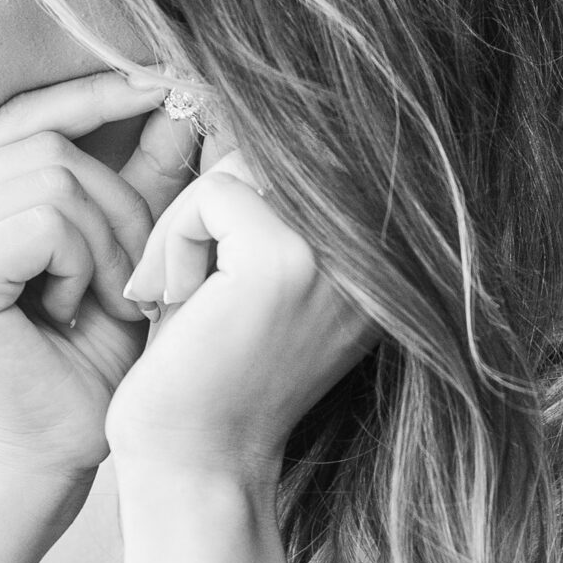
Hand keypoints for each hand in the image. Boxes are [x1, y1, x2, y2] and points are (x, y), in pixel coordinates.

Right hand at [0, 71, 201, 483]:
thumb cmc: (87, 352)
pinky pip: (45, 221)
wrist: (56, 451)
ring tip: (100, 297)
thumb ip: (139, 168)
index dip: (96, 98)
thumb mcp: (119, 242)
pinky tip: (69, 311)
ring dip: (106, 242)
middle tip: (133, 272)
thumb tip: (179, 85)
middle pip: (44, 141)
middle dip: (116, 201)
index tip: (169, 88)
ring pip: (53, 178)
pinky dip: (82, 265)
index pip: (21, 113)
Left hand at [107, 145, 377, 486]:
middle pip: (276, 150)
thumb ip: (273, 198)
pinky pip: (211, 195)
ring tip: (179, 294)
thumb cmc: (206, 373)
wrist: (192, 465)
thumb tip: (246, 97)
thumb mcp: (253, 271)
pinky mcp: (286, 261)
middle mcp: (385, 254)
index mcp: (388, 257)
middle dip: (210, 206)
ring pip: (240, 166)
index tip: (205, 270)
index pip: (310, 154)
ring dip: (190, 225)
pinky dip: (174, 241)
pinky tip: (174, 304)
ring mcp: (343, 256)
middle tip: (182, 283)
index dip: (237, 193)